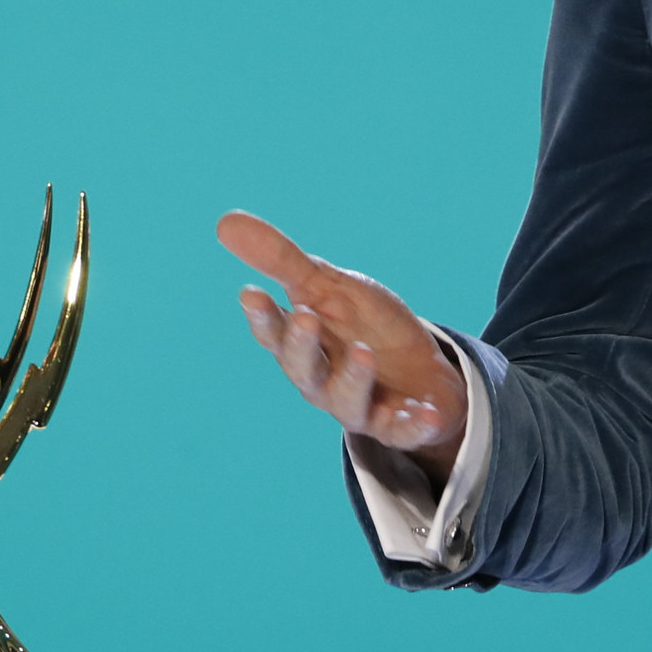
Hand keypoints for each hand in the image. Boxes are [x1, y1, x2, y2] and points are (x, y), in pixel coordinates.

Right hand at [219, 210, 468, 487]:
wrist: (420, 374)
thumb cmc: (366, 328)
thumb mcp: (331, 288)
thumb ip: (282, 261)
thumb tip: (226, 221)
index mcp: (305, 347)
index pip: (276, 334)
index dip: (264, 317)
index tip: (251, 292)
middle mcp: (324, 382)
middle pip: (304, 370)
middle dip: (302, 347)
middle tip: (305, 316)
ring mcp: (360, 406)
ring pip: (348, 401)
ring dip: (354, 379)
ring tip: (364, 351)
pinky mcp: (398, 425)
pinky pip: (403, 430)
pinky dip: (413, 424)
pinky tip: (425, 413)